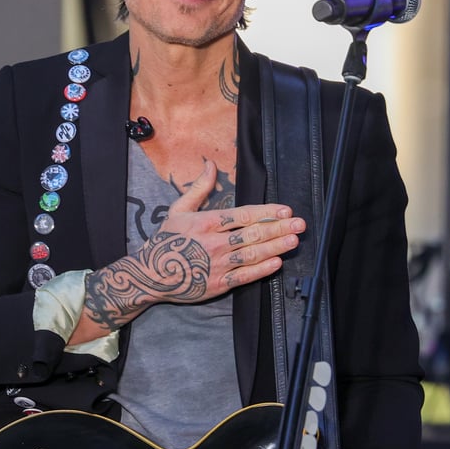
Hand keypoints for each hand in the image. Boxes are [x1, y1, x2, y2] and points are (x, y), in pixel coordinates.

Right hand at [79, 161, 304, 334]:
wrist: (150, 275)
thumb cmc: (166, 241)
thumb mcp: (179, 210)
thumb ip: (199, 189)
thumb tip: (210, 164)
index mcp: (207, 223)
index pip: (243, 215)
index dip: (267, 212)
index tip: (285, 210)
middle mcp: (215, 243)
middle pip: (252, 233)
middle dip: (278, 228)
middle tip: (299, 224)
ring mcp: (218, 264)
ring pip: (252, 254)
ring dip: (275, 246)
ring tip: (293, 240)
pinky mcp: (218, 284)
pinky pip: (245, 276)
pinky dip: (262, 270)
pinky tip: (277, 263)